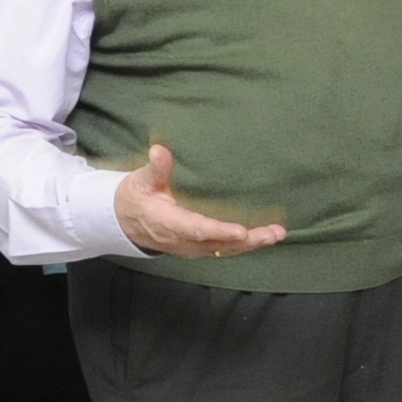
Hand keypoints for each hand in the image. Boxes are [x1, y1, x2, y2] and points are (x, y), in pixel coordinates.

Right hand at [114, 144, 286, 259]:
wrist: (125, 222)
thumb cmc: (135, 198)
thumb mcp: (140, 181)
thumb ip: (155, 169)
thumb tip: (159, 150)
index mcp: (169, 224)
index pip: (198, 229)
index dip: (219, 231)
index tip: (240, 231)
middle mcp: (183, 241)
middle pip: (218, 244)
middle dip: (247, 240)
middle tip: (272, 234)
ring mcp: (192, 247)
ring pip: (225, 250)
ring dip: (252, 244)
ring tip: (276, 234)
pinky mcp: (198, 248)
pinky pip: (224, 250)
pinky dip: (245, 245)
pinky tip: (264, 237)